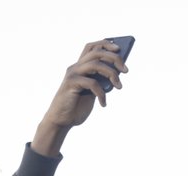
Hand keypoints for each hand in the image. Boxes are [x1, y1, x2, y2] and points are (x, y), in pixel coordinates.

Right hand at [31, 40, 128, 156]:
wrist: (62, 120)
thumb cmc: (78, 106)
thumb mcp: (94, 92)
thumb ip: (101, 81)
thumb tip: (118, 72)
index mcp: (81, 66)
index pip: (92, 47)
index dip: (105, 44)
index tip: (119, 48)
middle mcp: (76, 67)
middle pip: (97, 52)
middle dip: (114, 58)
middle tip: (125, 70)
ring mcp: (73, 74)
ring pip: (95, 64)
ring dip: (111, 73)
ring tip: (118, 86)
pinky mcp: (71, 83)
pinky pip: (92, 83)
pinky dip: (101, 93)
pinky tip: (103, 104)